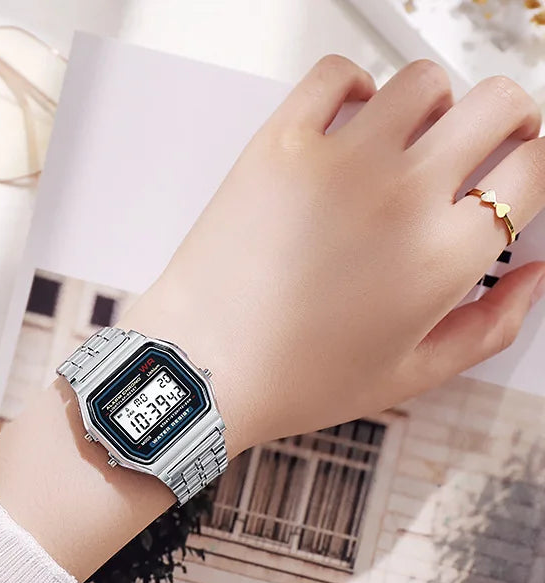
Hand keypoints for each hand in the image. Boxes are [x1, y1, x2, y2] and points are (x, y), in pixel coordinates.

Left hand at [118, 56, 544, 454]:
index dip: (531, 165)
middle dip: (505, 119)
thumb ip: (489, 326)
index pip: (532, 167)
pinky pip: (336, 73)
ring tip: (405, 143)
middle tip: (480, 144)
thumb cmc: (294, 378)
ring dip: (430, 106)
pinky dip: (354, 87)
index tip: (513, 172)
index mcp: (442, 257)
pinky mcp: (279, 144)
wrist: (202, 368)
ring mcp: (338, 162)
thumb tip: (534, 276)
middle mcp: (401, 196)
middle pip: (498, 103)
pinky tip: (349, 123)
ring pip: (423, 80)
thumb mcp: (409, 375)